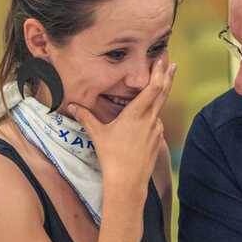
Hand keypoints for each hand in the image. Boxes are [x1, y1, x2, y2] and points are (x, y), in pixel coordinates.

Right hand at [69, 58, 175, 189]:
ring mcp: (156, 129)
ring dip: (161, 93)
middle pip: (163, 92)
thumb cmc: (112, 156)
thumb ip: (85, 117)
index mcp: (137, 114)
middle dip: (167, 75)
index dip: (159, 72)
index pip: (153, 87)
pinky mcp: (158, 139)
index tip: (163, 59)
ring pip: (159, 106)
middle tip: (171, 61)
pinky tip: (148, 113)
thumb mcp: (97, 134)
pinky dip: (154, 112)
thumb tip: (71, 106)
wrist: (128, 181)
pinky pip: (156, 121)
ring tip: (162, 80)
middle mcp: (150, 119)